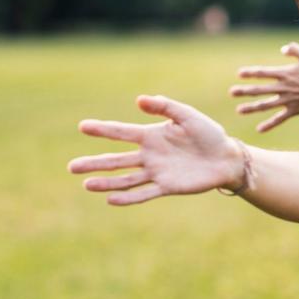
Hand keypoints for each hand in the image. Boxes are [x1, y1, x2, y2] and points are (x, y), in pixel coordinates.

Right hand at [68, 95, 243, 205]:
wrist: (227, 158)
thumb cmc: (210, 134)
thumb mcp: (188, 116)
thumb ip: (165, 107)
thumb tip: (139, 99)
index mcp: (152, 135)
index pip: (122, 132)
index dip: (103, 129)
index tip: (83, 126)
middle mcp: (150, 155)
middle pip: (117, 160)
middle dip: (95, 163)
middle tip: (72, 166)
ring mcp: (157, 172)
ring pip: (126, 178)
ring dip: (106, 182)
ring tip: (86, 184)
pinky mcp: (167, 187)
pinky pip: (144, 193)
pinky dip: (128, 197)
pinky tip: (111, 199)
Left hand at [229, 42, 298, 132]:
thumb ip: (295, 50)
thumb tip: (283, 49)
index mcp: (285, 74)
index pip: (263, 73)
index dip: (251, 73)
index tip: (239, 74)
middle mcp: (282, 88)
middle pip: (260, 89)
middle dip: (245, 91)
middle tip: (232, 92)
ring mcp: (287, 101)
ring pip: (265, 105)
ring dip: (251, 107)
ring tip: (239, 110)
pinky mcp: (294, 110)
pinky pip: (279, 119)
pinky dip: (270, 124)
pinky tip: (259, 129)